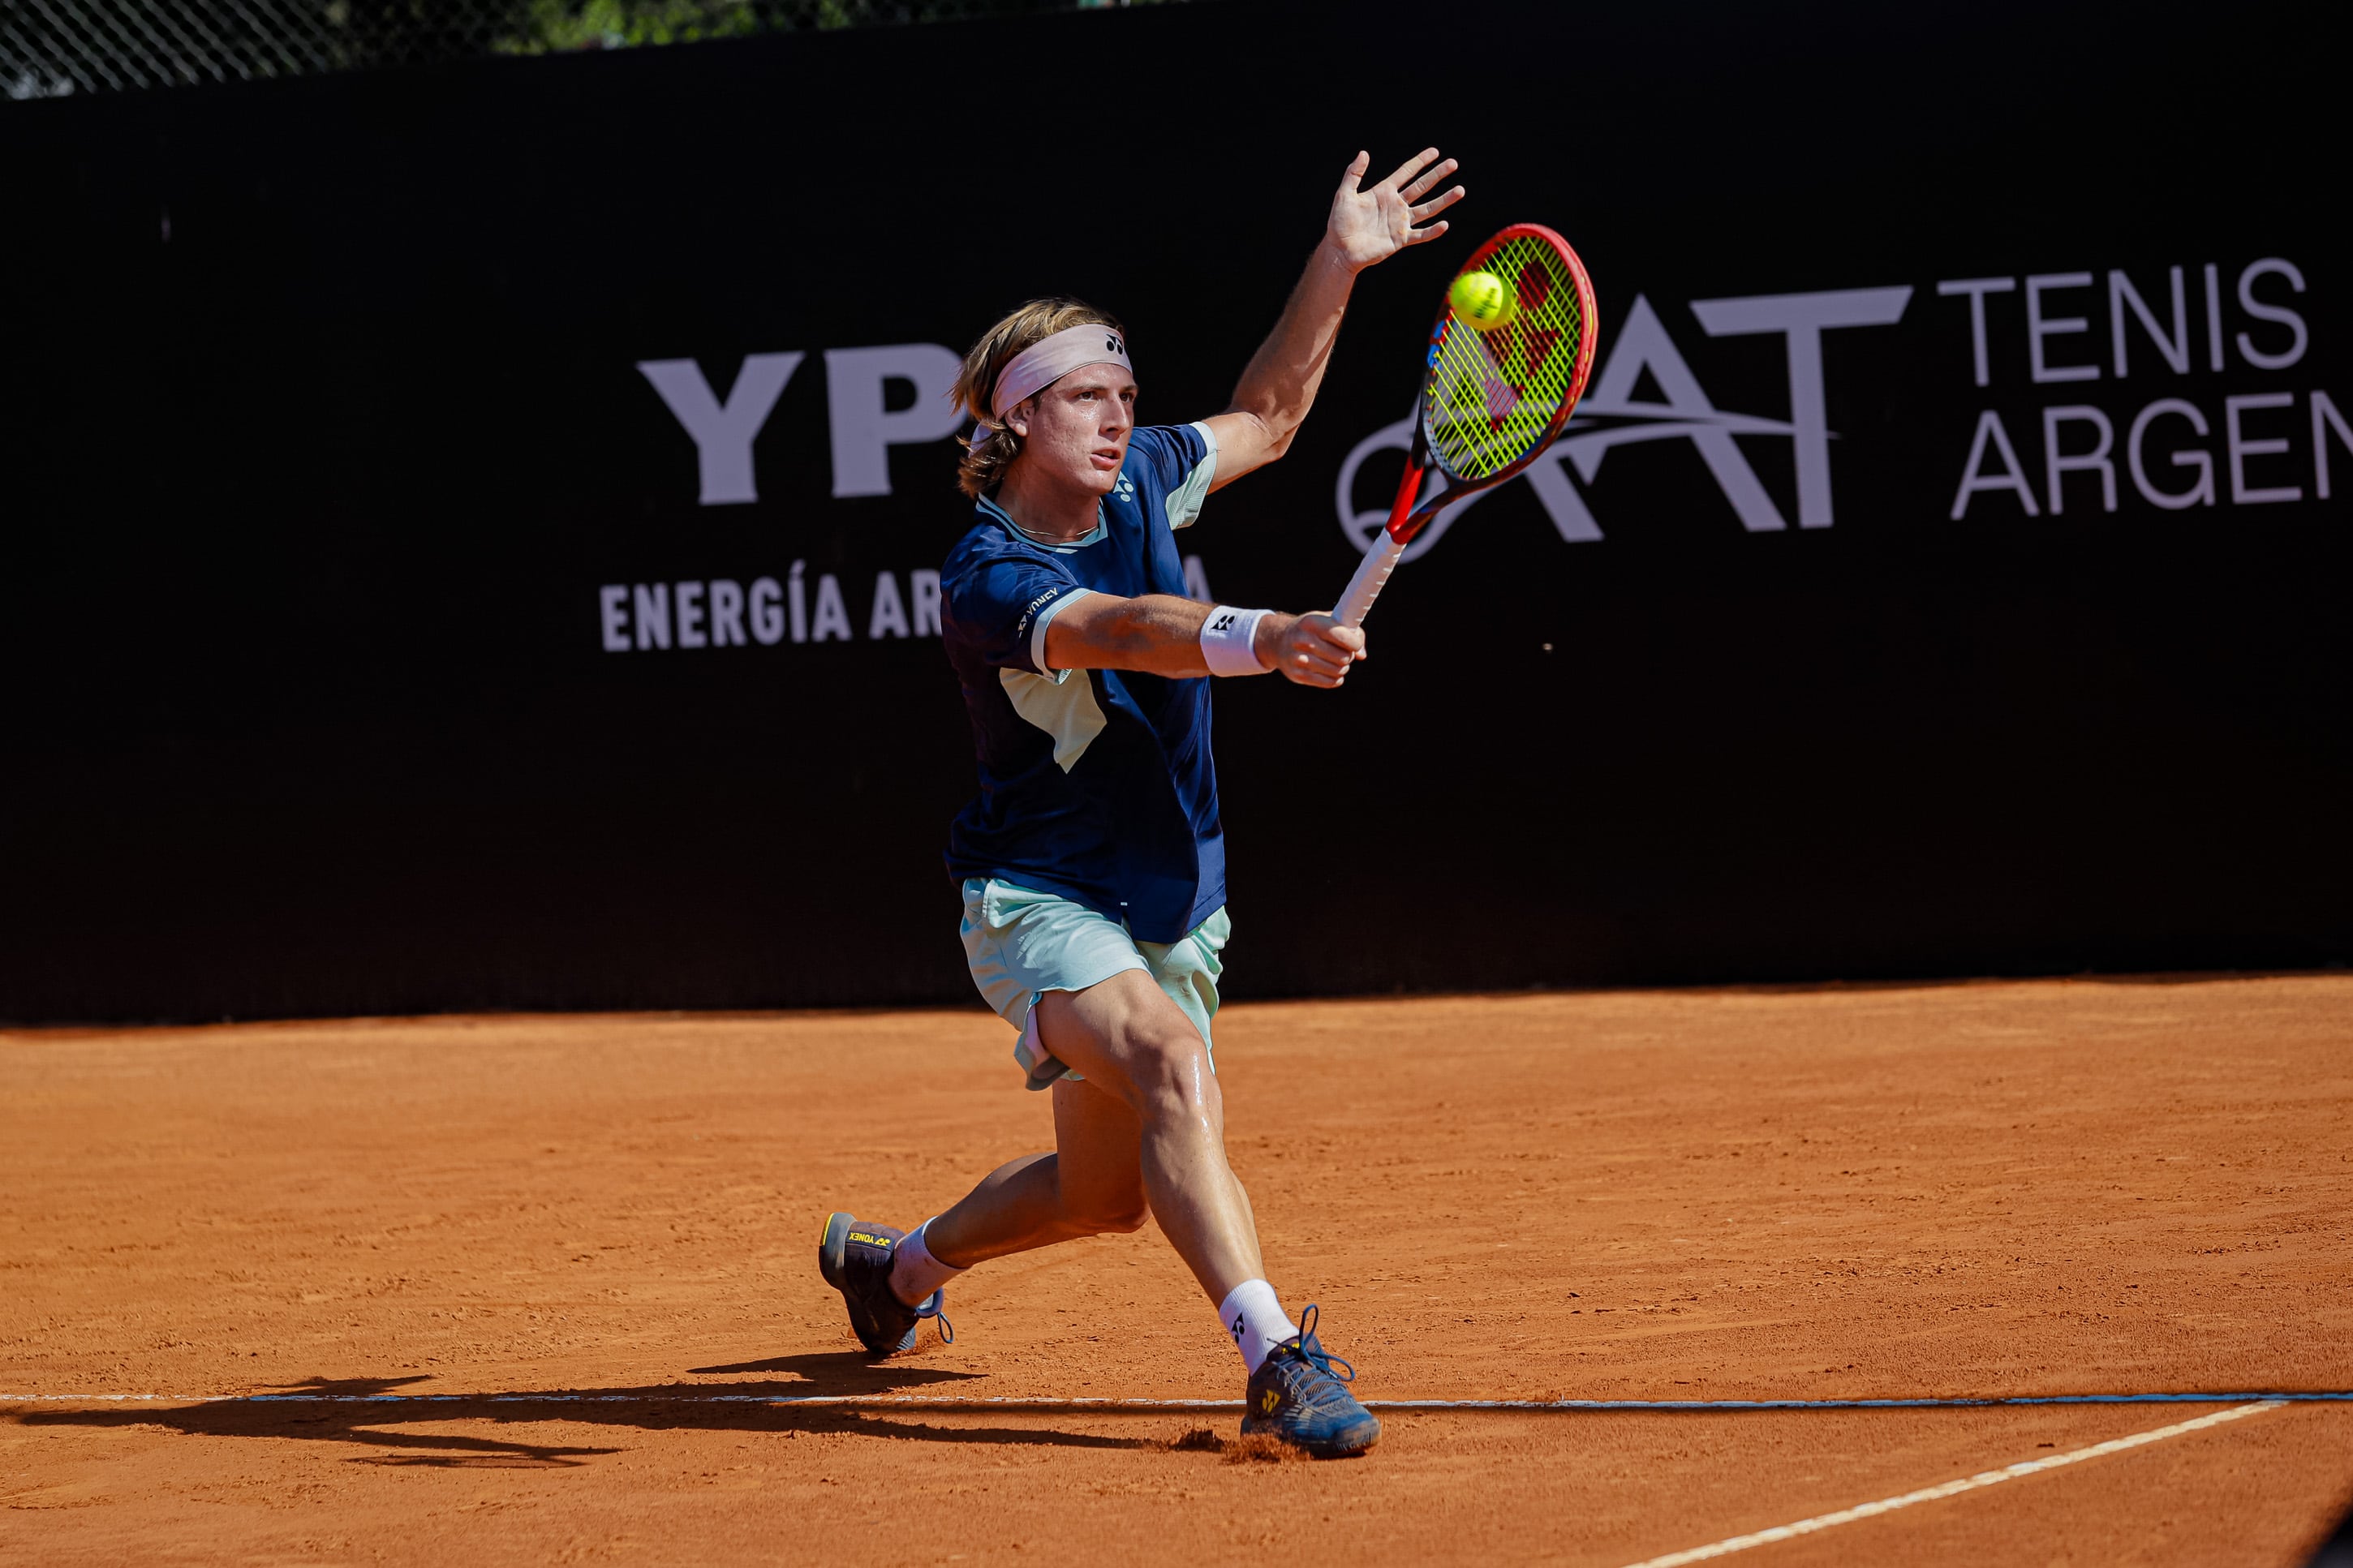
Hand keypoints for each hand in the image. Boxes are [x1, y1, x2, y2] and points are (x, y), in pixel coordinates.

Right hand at [1255, 611, 1366, 687]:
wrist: (1278, 641)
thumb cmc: (1311, 630)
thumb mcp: (1327, 621)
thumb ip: (1350, 632)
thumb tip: (1362, 655)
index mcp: (1312, 622)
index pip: (1343, 636)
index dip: (1355, 642)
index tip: (1355, 644)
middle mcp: (1304, 640)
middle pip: (1343, 657)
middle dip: (1348, 656)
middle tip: (1344, 653)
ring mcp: (1299, 659)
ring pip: (1338, 671)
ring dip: (1342, 668)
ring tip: (1337, 662)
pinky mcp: (1298, 675)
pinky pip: (1329, 682)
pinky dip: (1336, 679)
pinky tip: (1331, 672)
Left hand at [1323, 148, 1464, 273]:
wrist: (1340, 251)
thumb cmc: (1340, 223)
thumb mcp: (1344, 195)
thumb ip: (1353, 174)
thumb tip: (1364, 153)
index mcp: (1384, 192)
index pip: (1406, 172)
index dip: (1420, 162)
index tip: (1435, 152)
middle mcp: (1396, 205)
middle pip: (1422, 187)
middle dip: (1437, 175)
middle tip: (1453, 164)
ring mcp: (1400, 222)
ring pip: (1427, 209)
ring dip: (1444, 200)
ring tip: (1460, 190)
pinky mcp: (1401, 240)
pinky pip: (1421, 234)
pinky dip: (1433, 231)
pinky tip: (1444, 224)